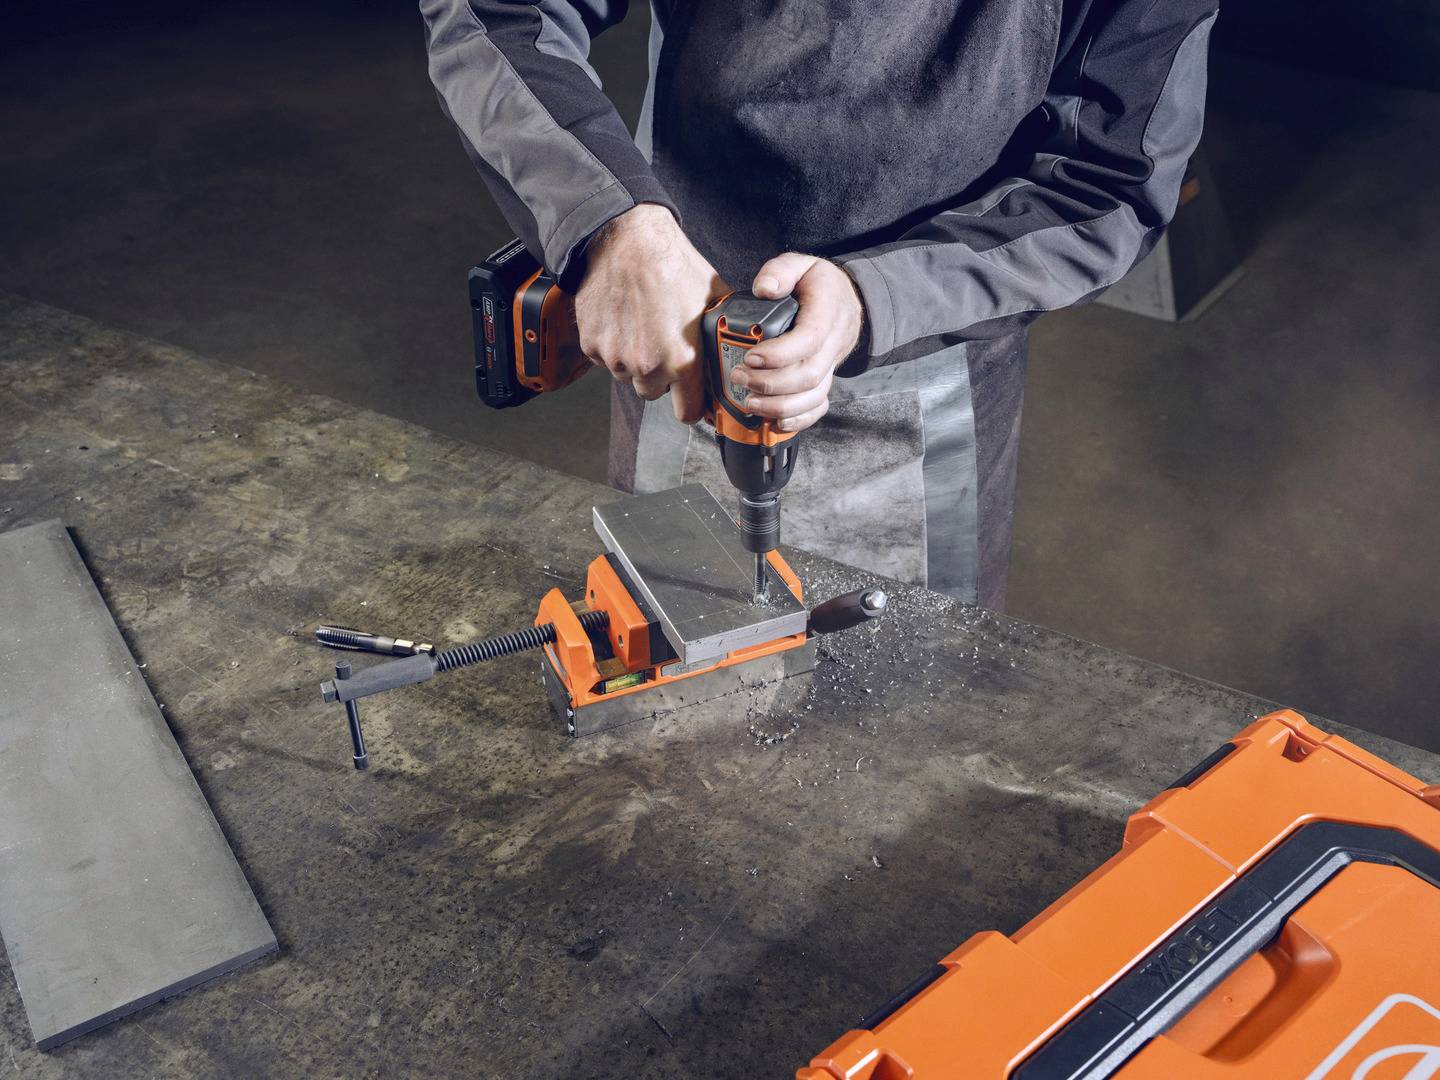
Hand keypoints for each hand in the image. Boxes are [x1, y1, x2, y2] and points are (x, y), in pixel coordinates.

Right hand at [574, 203, 724, 422]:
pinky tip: (623, 320)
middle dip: (660, 377)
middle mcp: (647, 365)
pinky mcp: (592, 346)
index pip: (687, 413)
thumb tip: (736, 350)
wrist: (626, 240)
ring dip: (634, 361)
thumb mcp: (713, 299)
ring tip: (642, 326)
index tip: (689, 395)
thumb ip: (722, 334)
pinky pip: (605, 360)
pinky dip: (612, 346)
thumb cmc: (671, 264)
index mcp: (682, 359)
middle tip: (663, 346)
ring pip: (628, 376)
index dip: (690, 405)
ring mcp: (615, 357)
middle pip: (653, 393)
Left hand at [729, 253, 864, 431]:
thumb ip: (780, 271)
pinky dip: (798, 420)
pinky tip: (774, 421)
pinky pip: (818, 407)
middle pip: (808, 375)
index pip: (807, 340)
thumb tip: (763, 288)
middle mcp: (833, 344)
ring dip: (780, 406)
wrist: (847, 301)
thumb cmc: (819, 284)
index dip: (779, 354)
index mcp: (827, 313)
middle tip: (739, 378)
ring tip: (749, 402)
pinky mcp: (825, 380)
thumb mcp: (801, 264)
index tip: (750, 355)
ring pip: (813, 396)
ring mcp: (830, 365)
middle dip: (770, 383)